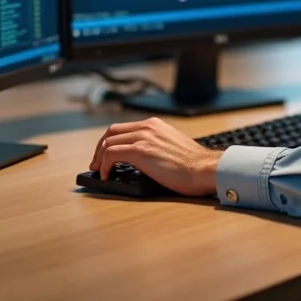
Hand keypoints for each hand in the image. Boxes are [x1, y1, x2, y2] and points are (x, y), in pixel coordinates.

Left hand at [89, 117, 222, 195]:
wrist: (204, 169)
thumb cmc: (194, 165)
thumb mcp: (172, 145)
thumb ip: (157, 144)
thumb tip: (143, 158)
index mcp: (155, 124)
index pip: (123, 128)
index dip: (109, 142)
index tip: (104, 154)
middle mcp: (148, 127)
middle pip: (111, 132)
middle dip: (99, 148)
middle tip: (96, 164)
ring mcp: (144, 137)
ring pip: (108, 143)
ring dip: (98, 158)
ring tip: (99, 172)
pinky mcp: (141, 151)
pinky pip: (111, 154)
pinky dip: (104, 165)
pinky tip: (106, 175)